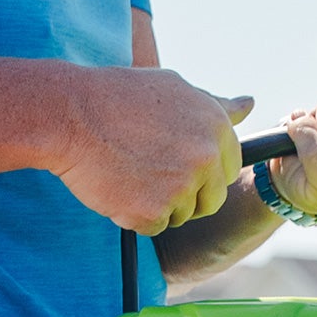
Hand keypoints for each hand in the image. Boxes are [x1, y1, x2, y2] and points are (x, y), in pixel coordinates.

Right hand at [54, 69, 248, 234]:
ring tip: (130, 171)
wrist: (68, 114)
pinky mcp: (154, 213)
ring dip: (159, 204)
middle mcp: (206, 157)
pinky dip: (135, 216)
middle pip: (211, 200)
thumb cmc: (117, 97)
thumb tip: (249, 105)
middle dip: (186, 194)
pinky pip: (154, 227)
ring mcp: (181, 187)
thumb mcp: (172, 88)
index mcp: (215, 127)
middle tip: (150, 172)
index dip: (202, 170)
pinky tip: (118, 185)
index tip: (174, 160)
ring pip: (183, 215)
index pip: (230, 169)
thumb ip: (214, 105)